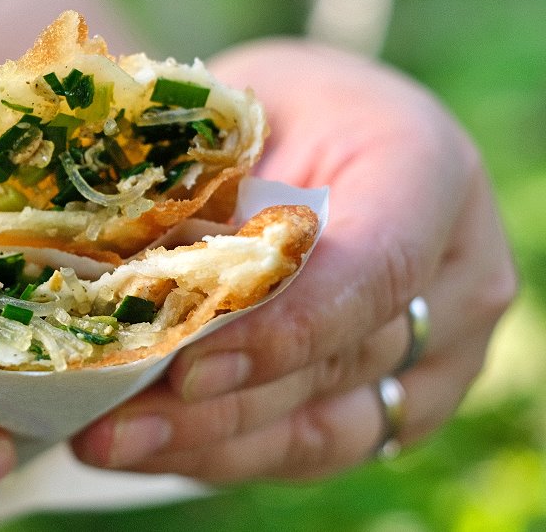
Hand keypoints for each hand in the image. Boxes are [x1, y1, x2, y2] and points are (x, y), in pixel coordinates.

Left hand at [70, 40, 516, 480]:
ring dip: (208, 440)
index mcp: (425, 169)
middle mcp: (453, 270)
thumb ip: (203, 189)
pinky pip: (310, 447)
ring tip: (109, 441)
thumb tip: (118, 283)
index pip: (374, 267)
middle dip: (218, 399)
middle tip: (112, 420)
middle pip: (339, 358)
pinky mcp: (395, 400)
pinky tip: (145, 446)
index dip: (283, 327)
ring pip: (325, 423)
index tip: (187, 364)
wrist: (313, 135)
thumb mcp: (232, 113)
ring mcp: (437, 348)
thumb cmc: (267, 112)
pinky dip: (223, 451)